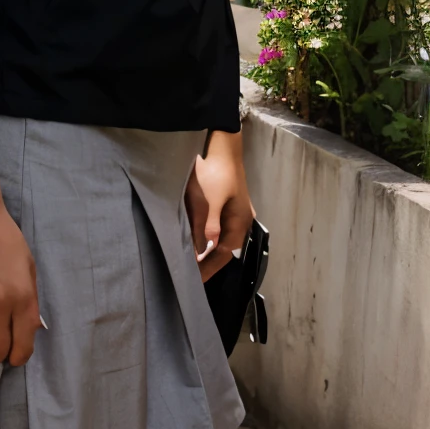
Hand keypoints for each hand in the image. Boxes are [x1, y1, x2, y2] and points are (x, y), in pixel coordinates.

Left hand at [184, 130, 254, 282]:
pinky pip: (217, 230)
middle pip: (224, 250)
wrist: (221, 147)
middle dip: (207, 263)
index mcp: (239, 223)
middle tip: (189, 276)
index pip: (223, 254)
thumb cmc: (216, 173)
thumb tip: (202, 251)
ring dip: (206, 252)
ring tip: (190, 262)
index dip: (207, 268)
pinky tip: (195, 242)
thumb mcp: (209, 202)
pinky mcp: (226, 205)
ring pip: (221, 240)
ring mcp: (234, 213)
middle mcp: (240, 221)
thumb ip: (206, 227)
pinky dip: (206, 239)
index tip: (193, 281)